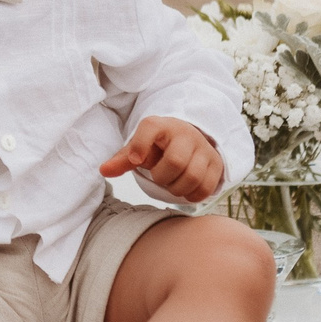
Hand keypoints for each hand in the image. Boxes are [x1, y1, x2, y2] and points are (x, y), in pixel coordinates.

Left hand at [98, 117, 224, 201]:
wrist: (189, 140)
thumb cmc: (158, 147)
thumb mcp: (139, 149)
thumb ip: (123, 160)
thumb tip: (103, 170)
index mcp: (162, 126)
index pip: (151, 128)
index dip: (141, 145)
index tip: (136, 160)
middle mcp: (186, 134)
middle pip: (174, 162)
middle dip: (162, 177)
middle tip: (159, 176)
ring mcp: (204, 149)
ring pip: (192, 177)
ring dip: (177, 188)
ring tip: (171, 182)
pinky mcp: (216, 164)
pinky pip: (205, 187)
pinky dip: (192, 194)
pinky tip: (184, 188)